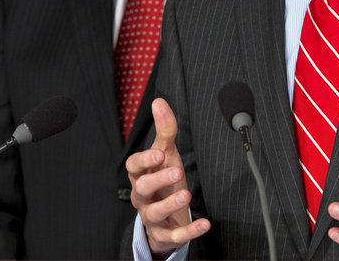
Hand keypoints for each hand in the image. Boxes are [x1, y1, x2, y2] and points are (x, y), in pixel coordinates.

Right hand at [126, 98, 209, 256]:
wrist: (164, 215)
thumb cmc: (163, 178)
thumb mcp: (166, 153)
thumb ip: (165, 129)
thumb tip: (159, 101)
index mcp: (141, 174)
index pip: (133, 166)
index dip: (144, 160)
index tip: (159, 153)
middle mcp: (142, 196)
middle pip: (141, 189)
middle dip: (158, 180)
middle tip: (177, 170)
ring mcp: (152, 216)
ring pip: (154, 213)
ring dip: (169, 204)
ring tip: (187, 194)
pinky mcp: (165, 234)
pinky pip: (174, 236)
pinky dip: (189, 231)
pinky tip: (205, 223)